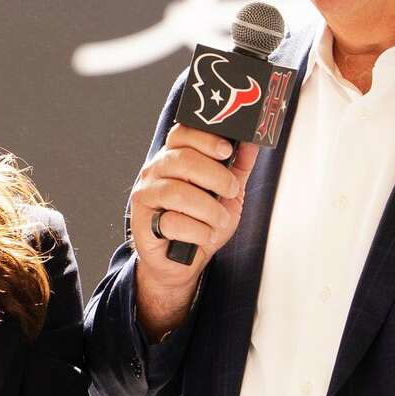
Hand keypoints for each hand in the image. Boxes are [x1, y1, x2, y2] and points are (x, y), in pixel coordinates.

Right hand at [129, 125, 256, 339]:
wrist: (181, 262)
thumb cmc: (200, 223)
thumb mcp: (227, 194)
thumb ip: (238, 167)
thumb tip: (252, 143)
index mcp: (174, 157)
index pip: (182, 133)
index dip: (205, 139)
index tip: (227, 150)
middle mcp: (155, 171)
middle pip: (182, 159)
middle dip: (215, 176)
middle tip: (230, 191)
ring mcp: (146, 195)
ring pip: (177, 192)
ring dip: (208, 209)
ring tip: (219, 220)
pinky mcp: (142, 222)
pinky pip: (172, 222)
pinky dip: (196, 231)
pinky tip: (203, 235)